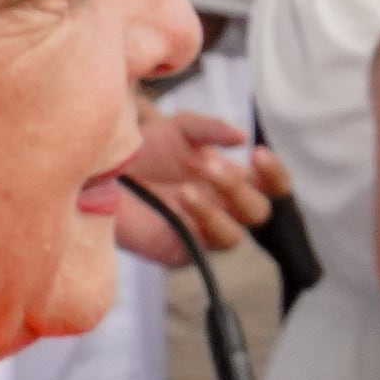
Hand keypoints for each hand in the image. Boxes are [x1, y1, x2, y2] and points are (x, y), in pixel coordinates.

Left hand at [119, 109, 276, 256]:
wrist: (105, 172)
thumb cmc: (147, 151)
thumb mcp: (180, 129)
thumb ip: (210, 128)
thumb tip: (241, 136)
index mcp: (233, 181)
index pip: (272, 187)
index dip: (275, 174)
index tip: (259, 154)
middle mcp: (225, 209)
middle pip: (258, 212)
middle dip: (238, 188)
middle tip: (210, 166)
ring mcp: (205, 233)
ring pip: (234, 236)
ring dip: (217, 210)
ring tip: (187, 188)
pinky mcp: (182, 251)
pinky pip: (202, 246)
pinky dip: (197, 222)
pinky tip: (179, 202)